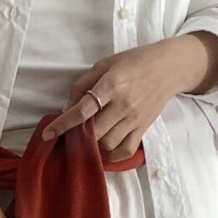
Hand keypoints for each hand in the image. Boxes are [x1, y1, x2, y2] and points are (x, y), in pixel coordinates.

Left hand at [40, 39, 191, 160]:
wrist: (168, 67)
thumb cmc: (133, 62)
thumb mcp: (103, 65)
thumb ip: (82, 86)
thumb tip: (67, 109)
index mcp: (111, 85)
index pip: (82, 111)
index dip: (62, 124)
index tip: (48, 134)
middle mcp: (123, 104)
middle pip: (94, 131)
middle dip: (78, 134)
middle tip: (73, 130)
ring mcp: (135, 118)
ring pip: (108, 143)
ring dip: (95, 142)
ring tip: (92, 133)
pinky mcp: (144, 127)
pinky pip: (126, 150)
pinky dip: (113, 154)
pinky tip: (106, 148)